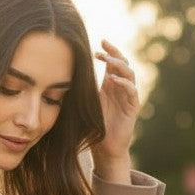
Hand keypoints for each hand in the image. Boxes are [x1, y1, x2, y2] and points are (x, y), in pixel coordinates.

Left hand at [93, 39, 139, 182]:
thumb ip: (80, 90)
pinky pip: (132, 91)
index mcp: (110, 85)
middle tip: (104, 45)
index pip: (112, 63)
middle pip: (123, 63)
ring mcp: (129, 97)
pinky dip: (124, 83)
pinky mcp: (133, 108)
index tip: (95, 48)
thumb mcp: (85, 104)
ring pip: (130, 74)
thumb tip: (61, 77)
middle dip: (114, 52)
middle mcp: (121, 88)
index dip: (106, 53)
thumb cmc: (94, 128)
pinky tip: (113, 79)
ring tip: (108, 60)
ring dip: (119, 65)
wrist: (105, 149)